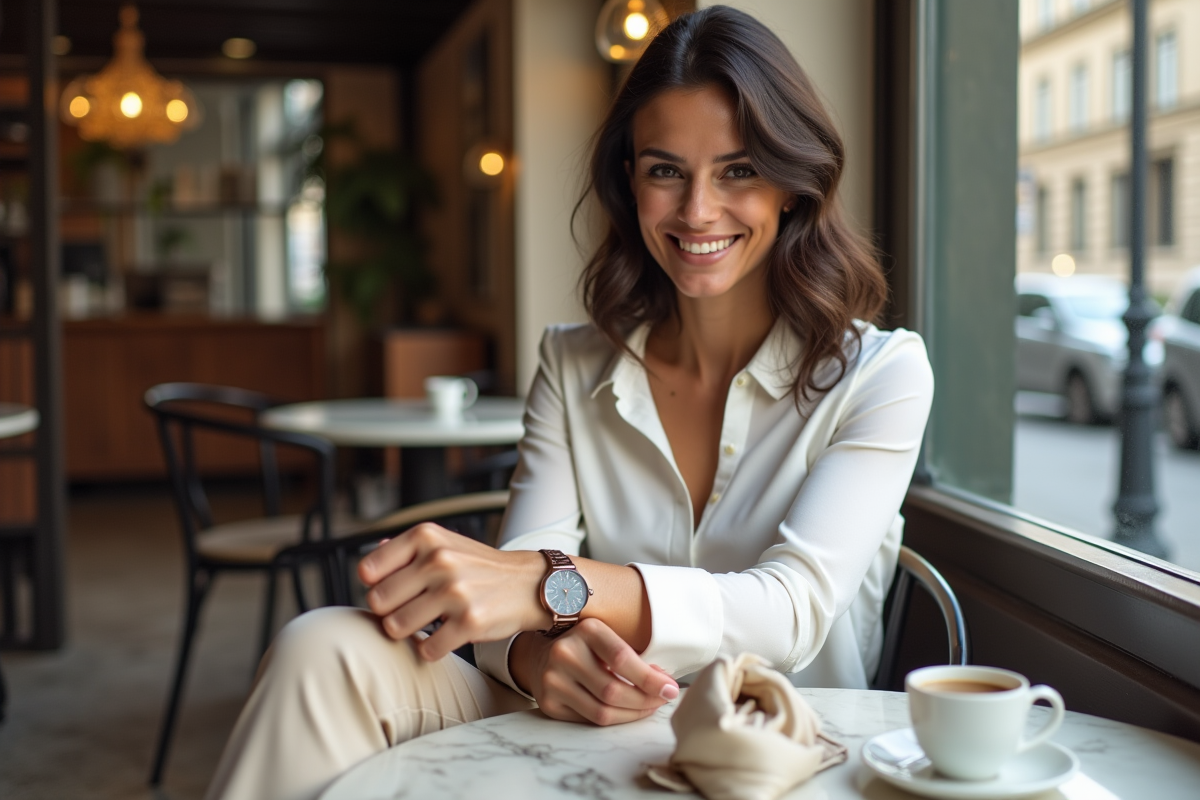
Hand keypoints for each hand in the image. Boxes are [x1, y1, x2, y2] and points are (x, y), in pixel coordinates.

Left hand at [358, 524, 544, 660]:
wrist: (529, 584)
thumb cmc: (480, 567)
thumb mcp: (445, 544)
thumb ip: (406, 552)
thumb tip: (369, 560)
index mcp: (426, 537)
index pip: (368, 570)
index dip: (376, 586)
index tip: (393, 592)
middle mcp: (439, 560)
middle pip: (378, 602)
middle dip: (390, 612)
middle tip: (409, 611)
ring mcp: (455, 591)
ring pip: (396, 627)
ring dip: (408, 633)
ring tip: (426, 625)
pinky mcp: (470, 622)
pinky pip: (427, 649)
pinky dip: (432, 650)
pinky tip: (444, 637)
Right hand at [512, 618, 679, 725]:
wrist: (539, 655)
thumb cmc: (584, 646)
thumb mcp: (605, 638)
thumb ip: (632, 656)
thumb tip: (664, 683)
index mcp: (586, 630)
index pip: (622, 658)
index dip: (649, 678)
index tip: (670, 688)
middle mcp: (565, 654)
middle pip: (613, 691)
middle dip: (645, 700)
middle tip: (663, 700)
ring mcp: (553, 680)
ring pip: (602, 712)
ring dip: (632, 714)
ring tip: (648, 707)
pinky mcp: (549, 703)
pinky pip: (589, 720)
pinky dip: (614, 719)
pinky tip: (626, 712)